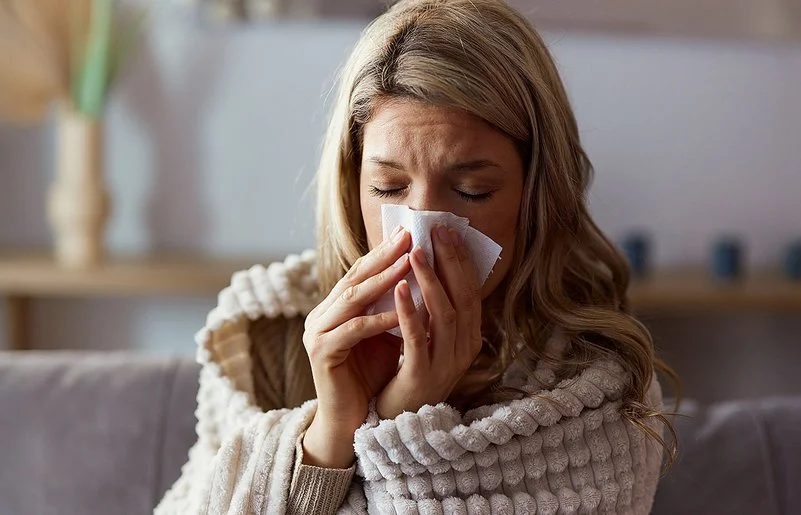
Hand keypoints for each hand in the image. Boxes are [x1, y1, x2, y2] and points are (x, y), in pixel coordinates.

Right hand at [302, 226, 410, 467]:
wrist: (352, 420)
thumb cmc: (372, 376)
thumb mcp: (387, 334)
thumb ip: (394, 307)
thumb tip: (424, 275)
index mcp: (334, 308)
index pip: (361, 272)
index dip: (384, 252)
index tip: (409, 232)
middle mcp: (321, 315)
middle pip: (355, 278)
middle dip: (385, 256)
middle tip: (409, 235)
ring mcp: (318, 333)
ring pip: (353, 298)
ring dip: (384, 279)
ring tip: (410, 262)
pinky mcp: (321, 353)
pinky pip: (354, 330)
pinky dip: (379, 319)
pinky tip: (402, 310)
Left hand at [376, 225, 482, 419]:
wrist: (395, 421)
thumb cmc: (408, 373)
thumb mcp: (429, 338)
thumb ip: (433, 308)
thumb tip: (426, 262)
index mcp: (468, 338)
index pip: (470, 292)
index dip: (460, 261)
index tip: (447, 231)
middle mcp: (464, 349)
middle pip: (462, 297)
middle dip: (450, 262)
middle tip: (437, 231)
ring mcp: (446, 363)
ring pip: (444, 314)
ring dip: (430, 280)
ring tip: (416, 252)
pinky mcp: (423, 375)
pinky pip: (418, 337)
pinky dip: (410, 311)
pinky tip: (398, 288)